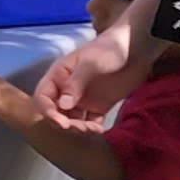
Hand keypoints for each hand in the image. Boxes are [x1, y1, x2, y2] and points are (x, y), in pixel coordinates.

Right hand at [33, 9, 148, 121]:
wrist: (136, 49)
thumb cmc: (109, 49)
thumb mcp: (90, 63)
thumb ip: (75, 83)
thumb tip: (62, 105)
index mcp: (58, 76)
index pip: (43, 97)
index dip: (48, 111)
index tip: (61, 123)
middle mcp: (66, 90)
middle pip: (56, 112)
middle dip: (64, 123)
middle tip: (81, 129)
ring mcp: (82, 99)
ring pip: (71, 120)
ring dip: (78, 128)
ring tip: (94, 129)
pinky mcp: (98, 106)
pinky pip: (90, 122)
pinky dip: (92, 128)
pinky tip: (101, 130)